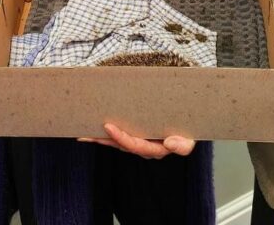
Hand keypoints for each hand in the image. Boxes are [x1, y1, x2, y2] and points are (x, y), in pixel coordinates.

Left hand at [78, 122, 195, 159]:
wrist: (186, 123)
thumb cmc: (187, 132)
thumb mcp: (190, 140)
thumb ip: (183, 146)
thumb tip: (169, 143)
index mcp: (155, 150)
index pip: (135, 145)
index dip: (121, 137)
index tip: (108, 126)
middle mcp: (144, 148)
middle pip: (120, 145)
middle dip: (103, 140)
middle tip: (85, 134)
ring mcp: (139, 143)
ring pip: (116, 142)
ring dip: (100, 138)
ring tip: (83, 133)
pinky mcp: (135, 135)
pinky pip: (119, 135)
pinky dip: (106, 133)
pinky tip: (93, 129)